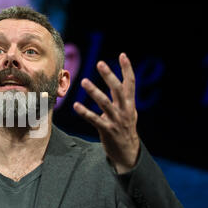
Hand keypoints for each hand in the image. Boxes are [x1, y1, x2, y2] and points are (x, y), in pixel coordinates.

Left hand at [73, 53, 139, 173]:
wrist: (128, 152)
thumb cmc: (125, 128)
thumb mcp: (128, 112)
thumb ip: (121, 98)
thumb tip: (116, 83)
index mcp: (129, 103)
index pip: (130, 83)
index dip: (127, 69)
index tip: (122, 55)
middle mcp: (125, 110)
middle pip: (117, 89)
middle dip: (109, 75)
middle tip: (100, 63)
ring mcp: (116, 120)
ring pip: (105, 103)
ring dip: (94, 91)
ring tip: (84, 81)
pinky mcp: (107, 130)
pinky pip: (94, 119)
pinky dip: (85, 112)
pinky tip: (76, 106)